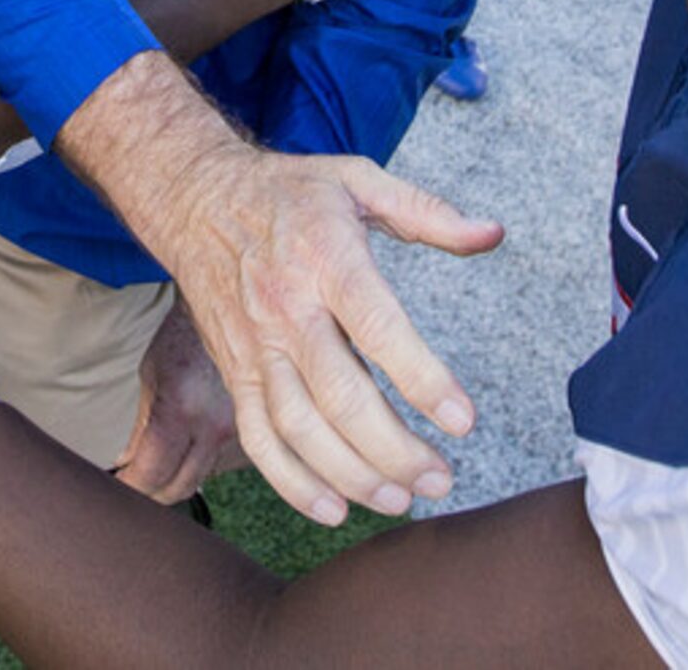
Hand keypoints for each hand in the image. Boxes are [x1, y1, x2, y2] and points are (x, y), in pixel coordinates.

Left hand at [113, 307, 243, 503]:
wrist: (230, 311)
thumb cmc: (182, 338)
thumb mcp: (150, 376)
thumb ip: (140, 428)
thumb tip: (127, 465)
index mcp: (181, 408)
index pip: (151, 474)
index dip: (129, 487)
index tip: (115, 487)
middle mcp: (213, 425)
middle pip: (178, 488)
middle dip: (150, 491)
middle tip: (130, 481)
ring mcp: (235, 430)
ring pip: (198, 479)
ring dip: (173, 480)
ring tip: (153, 467)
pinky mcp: (247, 430)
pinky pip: (215, 463)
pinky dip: (195, 465)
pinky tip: (182, 452)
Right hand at [146, 141, 502, 522]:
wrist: (195, 199)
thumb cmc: (288, 192)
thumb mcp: (357, 178)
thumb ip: (426, 211)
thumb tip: (492, 234)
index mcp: (326, 258)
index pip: (378, 326)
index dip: (421, 377)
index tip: (463, 420)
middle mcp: (288, 309)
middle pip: (339, 395)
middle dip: (393, 448)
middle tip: (441, 478)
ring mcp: (255, 346)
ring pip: (299, 427)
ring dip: (351, 475)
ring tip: (401, 499)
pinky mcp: (234, 371)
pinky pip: (258, 437)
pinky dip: (291, 482)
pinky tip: (334, 508)